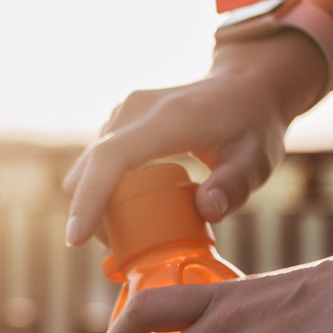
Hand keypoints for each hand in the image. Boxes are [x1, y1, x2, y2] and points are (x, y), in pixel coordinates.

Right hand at [60, 32, 329, 246]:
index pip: (112, 158)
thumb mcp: (256, 159)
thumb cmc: (253, 123)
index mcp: (168, 119)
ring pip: (89, 164)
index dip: (89, 199)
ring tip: (125, 231)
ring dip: (95, 200)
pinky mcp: (121, 119)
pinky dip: (101, 187)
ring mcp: (125, 112)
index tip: (75, 238)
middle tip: (115, 248)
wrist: (246, 84)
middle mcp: (137, 110)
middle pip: (91, 166)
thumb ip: (235, 186)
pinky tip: (124, 208)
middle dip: (90, 212)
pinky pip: (98, 159)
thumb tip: (206, 211)